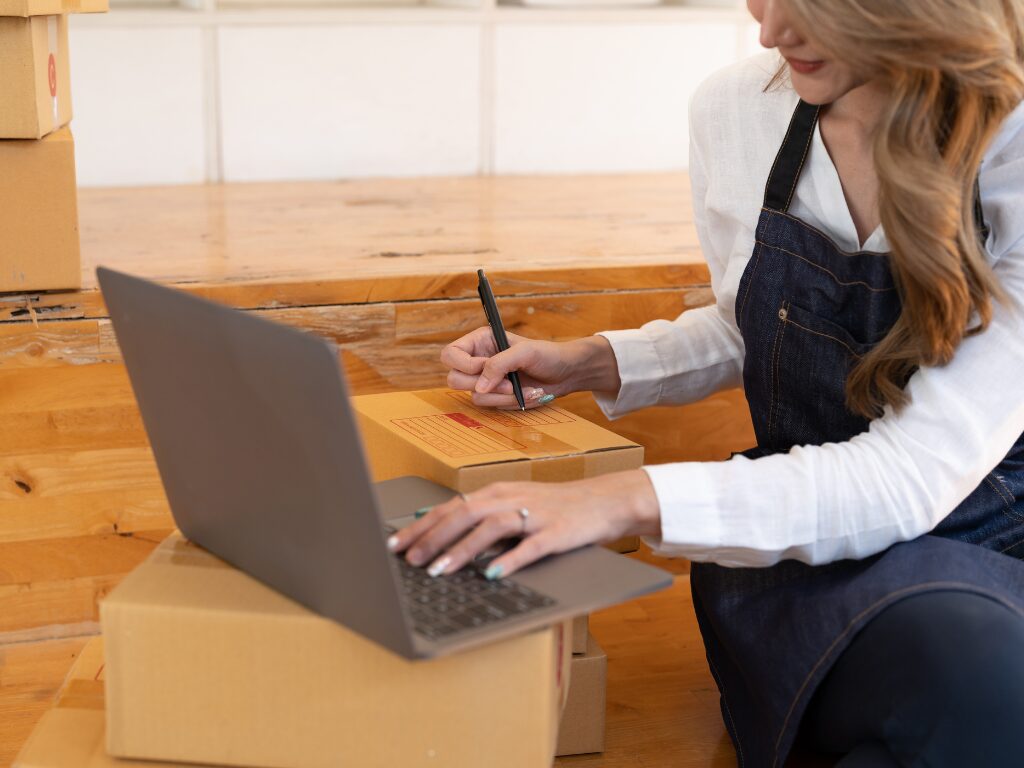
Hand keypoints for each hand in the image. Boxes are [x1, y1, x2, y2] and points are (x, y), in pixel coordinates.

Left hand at [387, 470, 660, 579]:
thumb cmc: (554, 508)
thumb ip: (481, 518)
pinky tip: (490, 574)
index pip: (450, 507)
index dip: (421, 526)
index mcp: (496, 492)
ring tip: (439, 571)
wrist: (604, 501)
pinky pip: (530, 547)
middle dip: (433, 538)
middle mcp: (511, 499)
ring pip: (491, 528)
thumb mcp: (514, 506)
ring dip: (462, 550)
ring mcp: (535, 515)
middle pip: (464, 514)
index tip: (395, 544)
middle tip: (409, 561)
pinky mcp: (557, 533)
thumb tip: (439, 534)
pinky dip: (508, 560)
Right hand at [441, 328, 620, 409]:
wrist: (565, 374)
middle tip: (508, 382)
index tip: (485, 367)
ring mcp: (485, 381)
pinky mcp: (494, 397)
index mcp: (480, 341)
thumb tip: (479, 387)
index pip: (451, 354)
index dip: (463, 364)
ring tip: (521, 388)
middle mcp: (477, 360)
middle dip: (482, 384)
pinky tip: (525, 394)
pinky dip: (508, 403)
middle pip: (454, 378)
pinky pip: (489, 406)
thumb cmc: (547, 355)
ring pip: (474, 396)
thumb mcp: (525, 352)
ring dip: (500, 395)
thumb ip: (499, 364)